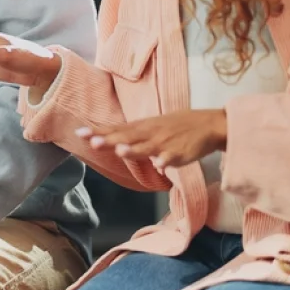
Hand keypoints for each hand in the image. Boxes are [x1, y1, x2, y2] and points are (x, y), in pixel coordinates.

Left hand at [79, 109, 227, 169]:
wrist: (209, 124)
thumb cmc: (177, 126)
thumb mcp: (151, 127)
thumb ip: (131, 137)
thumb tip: (108, 142)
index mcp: (142, 127)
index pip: (116, 129)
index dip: (99, 131)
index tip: (80, 133)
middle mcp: (150, 133)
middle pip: (127, 137)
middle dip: (110, 140)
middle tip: (92, 142)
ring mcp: (165, 143)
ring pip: (148, 147)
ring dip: (134, 149)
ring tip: (120, 151)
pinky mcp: (181, 152)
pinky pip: (173, 157)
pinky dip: (167, 160)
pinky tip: (160, 165)